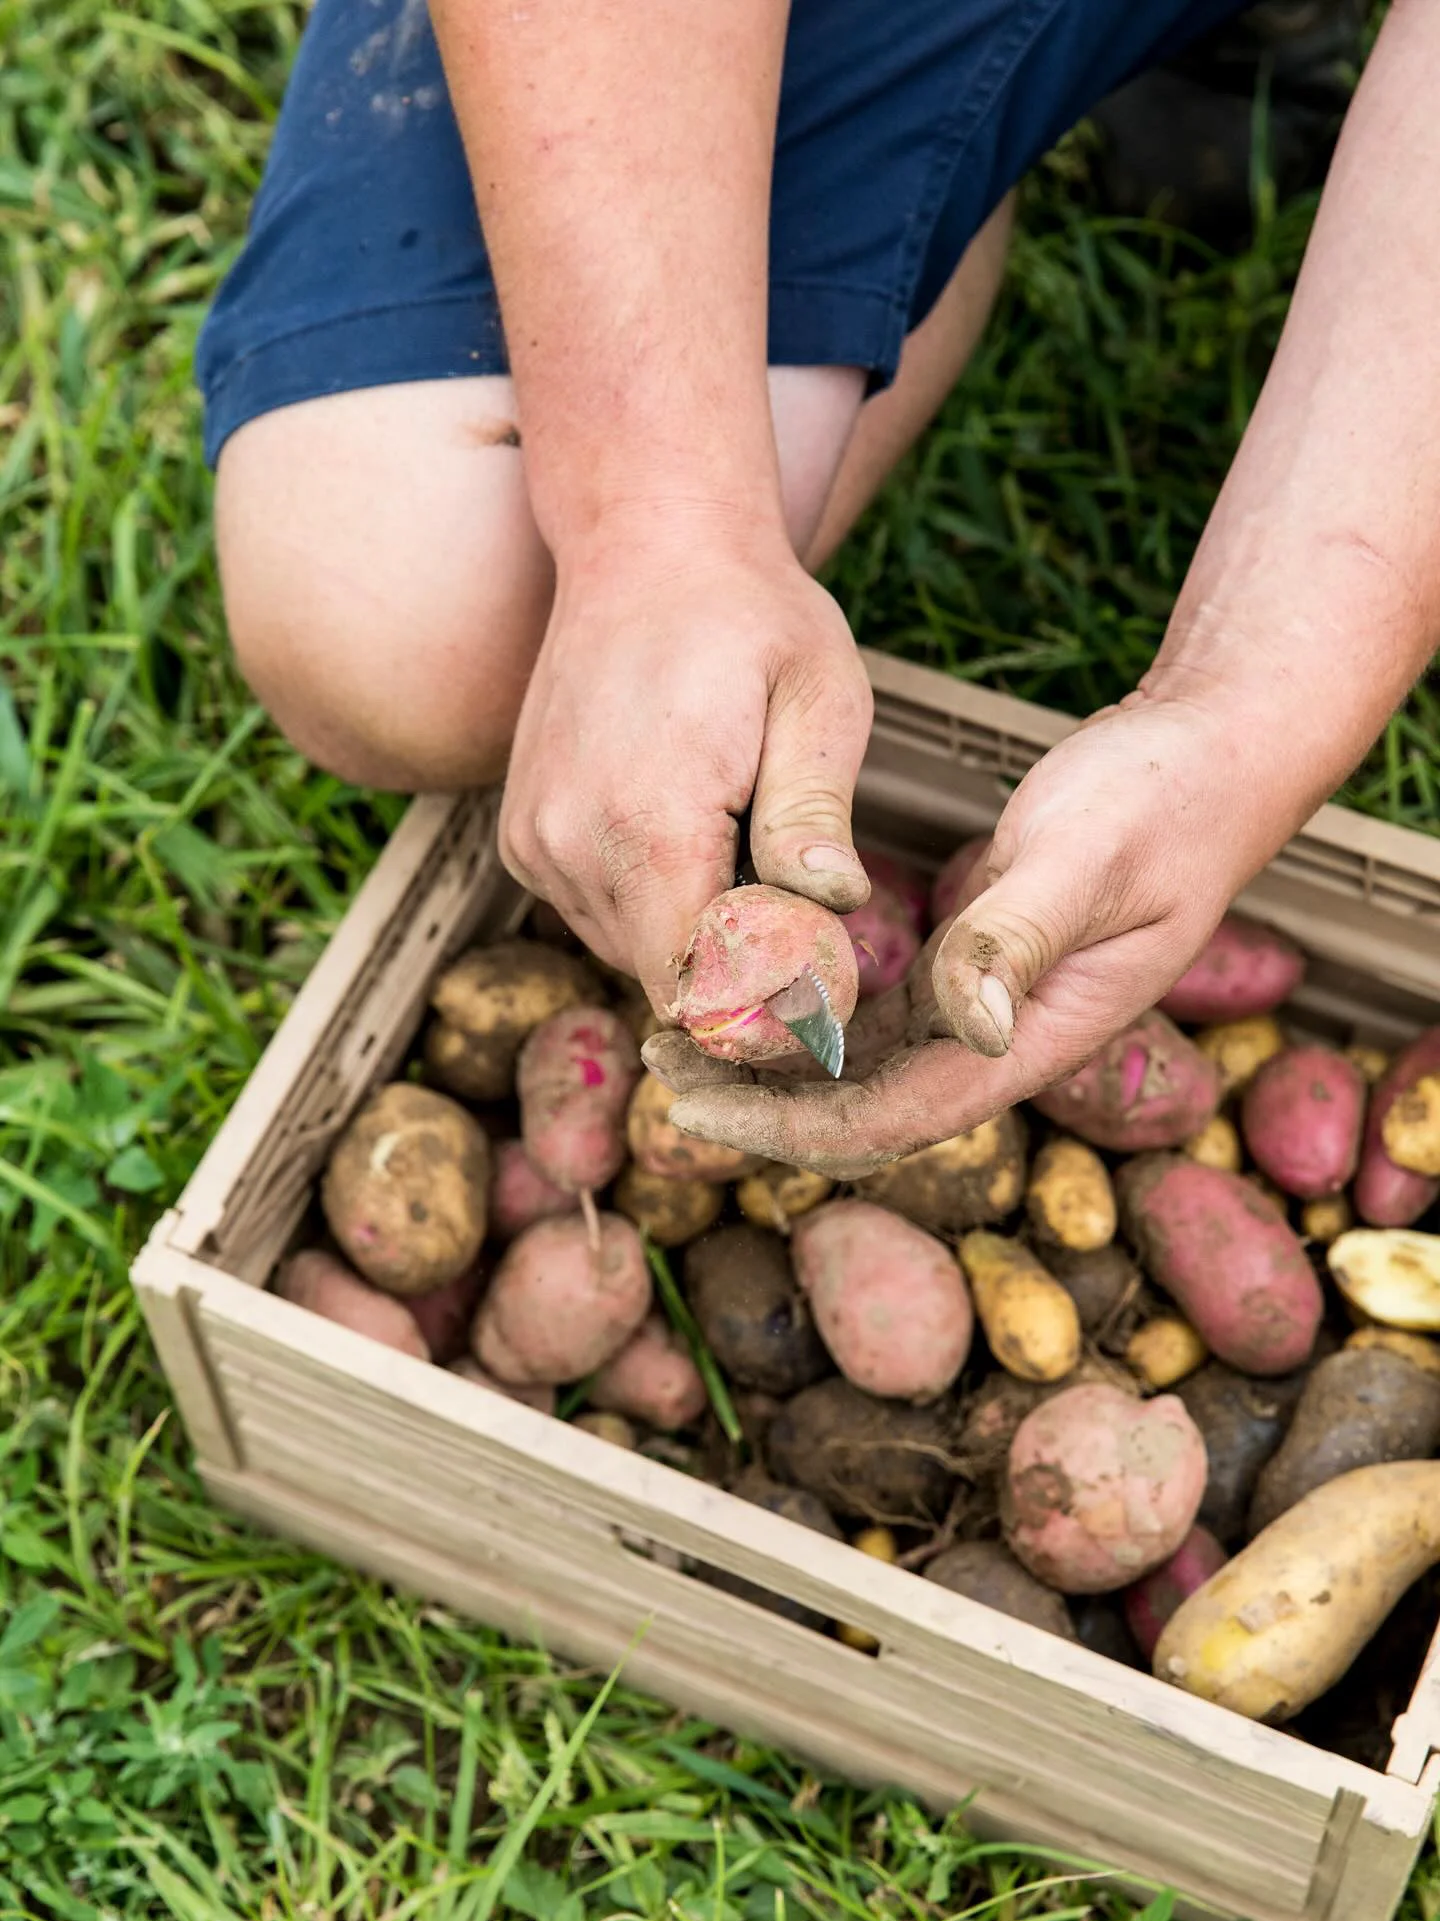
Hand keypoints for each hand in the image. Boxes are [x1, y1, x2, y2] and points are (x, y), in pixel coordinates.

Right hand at [498, 517, 873, 1016]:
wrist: (645, 543)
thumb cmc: (750, 617)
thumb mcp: (818, 699)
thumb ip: (813, 813)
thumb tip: (834, 905)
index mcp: (646, 821)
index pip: (694, 987)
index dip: (762, 1004)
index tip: (818, 975)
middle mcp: (569, 844)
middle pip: (666, 980)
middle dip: (737, 964)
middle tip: (800, 895)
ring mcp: (535, 843)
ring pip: (631, 954)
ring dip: (693, 928)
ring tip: (738, 835)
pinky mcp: (522, 839)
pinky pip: (597, 914)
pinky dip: (650, 899)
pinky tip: (688, 825)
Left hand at [657, 694, 1301, 1175]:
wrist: (1215, 758)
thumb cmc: (1164, 800)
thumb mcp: (1090, 857)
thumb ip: (1022, 935)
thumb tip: (971, 1022)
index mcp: (1035, 1038)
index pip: (893, 1117)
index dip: (791, 1124)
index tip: (699, 1102)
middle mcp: (1004, 1040)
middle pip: (865, 1109)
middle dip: (761, 1101)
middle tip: (656, 1062)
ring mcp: (988, 1005)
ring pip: (864, 1065)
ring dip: (775, 1059)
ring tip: (680, 1029)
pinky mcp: (972, 960)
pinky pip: (878, 1013)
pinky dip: (810, 1009)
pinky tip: (747, 984)